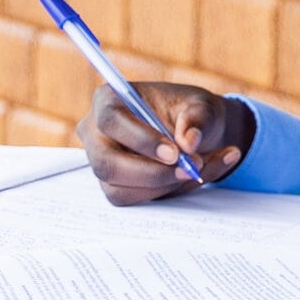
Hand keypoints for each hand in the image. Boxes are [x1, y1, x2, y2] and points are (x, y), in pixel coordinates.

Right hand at [77, 82, 250, 201]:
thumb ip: (198, 118)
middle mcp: (96, 133)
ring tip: (196, 170)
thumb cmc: (192, 114)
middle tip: (189, 170)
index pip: (111, 121)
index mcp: (109, 100)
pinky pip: (132, 199)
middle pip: (107, 163)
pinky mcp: (113, 185)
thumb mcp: (204, 106)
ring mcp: (102, 162)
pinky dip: (164, 193)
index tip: (175, 154)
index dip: (141, 140)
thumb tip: (189, 141)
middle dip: (151, 173)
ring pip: (119, 189)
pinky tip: (188, 179)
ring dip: (162, 186)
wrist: (196, 134)